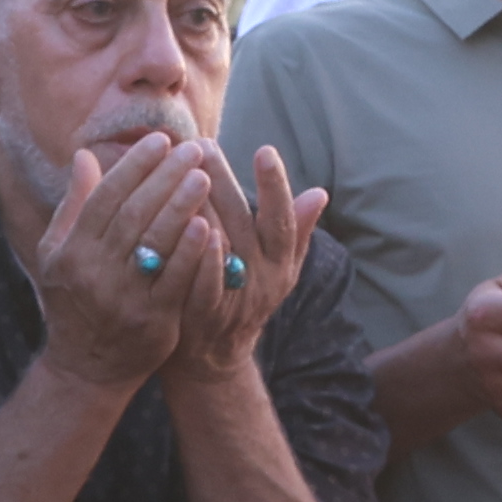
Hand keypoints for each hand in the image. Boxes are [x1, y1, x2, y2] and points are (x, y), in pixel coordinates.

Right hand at [24, 128, 218, 386]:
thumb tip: (85, 155)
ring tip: (205, 175)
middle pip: (134, 214)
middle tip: (193, 149)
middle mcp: (94, 272)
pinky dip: (192, 252)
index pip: (105, 197)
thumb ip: (75, 205)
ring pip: (155, 243)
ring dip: (181, 205)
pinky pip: (175, 280)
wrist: (87, 367)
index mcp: (71, 251)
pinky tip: (209, 226)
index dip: (134, 166)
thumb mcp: (59, 253)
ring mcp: (123, 297)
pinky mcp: (151, 320)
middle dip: (165, 177)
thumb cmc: (75, 300)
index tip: (161, 140)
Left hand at [170, 138, 329, 376]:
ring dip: (202, 207)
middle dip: (222, 181)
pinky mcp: (204, 316)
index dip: (276, 186)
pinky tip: (182, 224)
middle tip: (202, 145)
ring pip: (221, 246)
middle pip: (242, 223)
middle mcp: (261, 279)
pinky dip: (197, 255)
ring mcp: (234, 299)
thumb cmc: (243, 296)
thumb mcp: (277, 269)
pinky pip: (202, 282)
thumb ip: (294, 232)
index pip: (281, 219)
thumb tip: (320, 193)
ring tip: (181, 170)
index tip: (265, 150)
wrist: (213, 356)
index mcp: (279, 262)